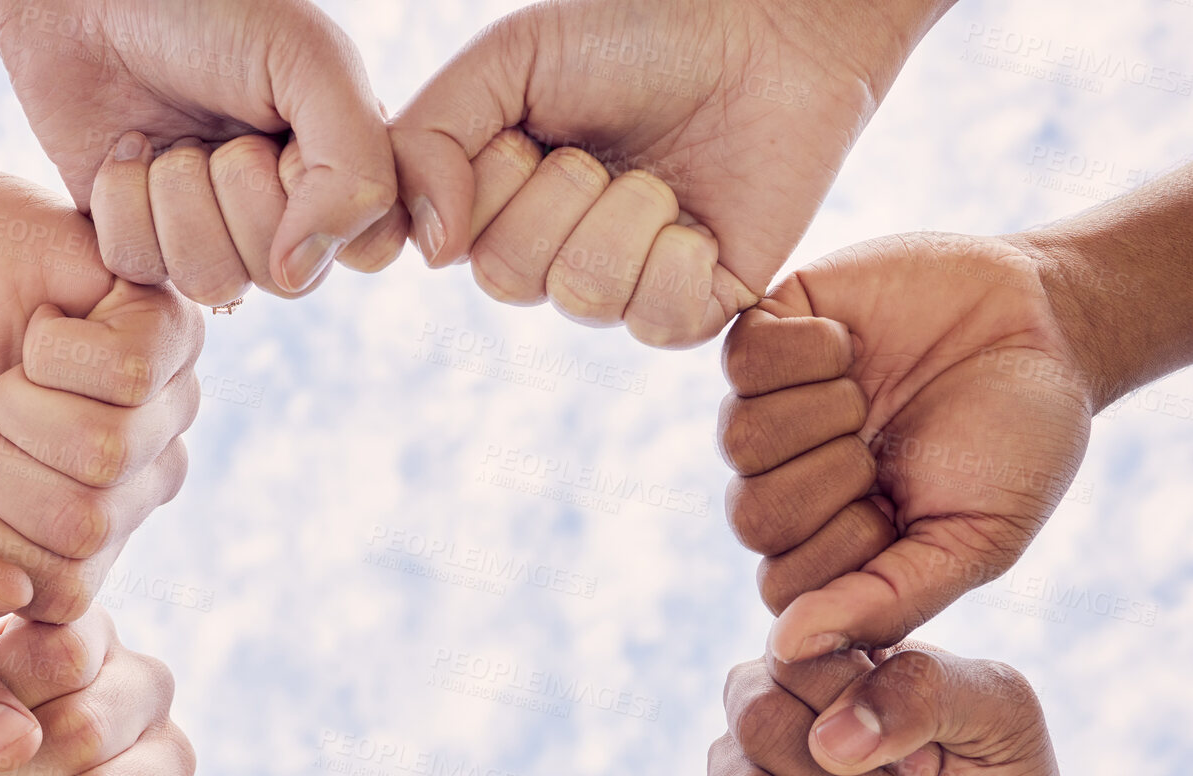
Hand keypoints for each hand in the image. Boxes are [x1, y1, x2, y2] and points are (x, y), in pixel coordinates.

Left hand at [0, 0, 403, 301]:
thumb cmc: (209, 11)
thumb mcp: (311, 60)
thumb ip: (353, 170)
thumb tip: (299, 274)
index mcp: (344, 170)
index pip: (371, 247)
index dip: (328, 204)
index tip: (292, 140)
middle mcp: (285, 214)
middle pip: (289, 279)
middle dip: (242, 193)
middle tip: (224, 134)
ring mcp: (213, 235)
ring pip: (215, 282)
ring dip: (179, 199)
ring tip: (169, 142)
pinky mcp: (145, 242)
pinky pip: (145, 270)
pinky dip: (124, 203)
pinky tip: (128, 152)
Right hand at [0, 152, 201, 645]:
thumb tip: (8, 599)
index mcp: (86, 545)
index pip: (61, 596)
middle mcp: (140, 485)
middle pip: (87, 525)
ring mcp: (168, 407)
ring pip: (108, 450)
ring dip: (22, 404)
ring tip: (13, 371)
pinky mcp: (176, 329)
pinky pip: (133, 370)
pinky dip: (58, 345)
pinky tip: (47, 324)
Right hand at [390, 0, 950, 347]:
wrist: (767, 37)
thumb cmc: (639, 37)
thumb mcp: (510, 59)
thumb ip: (429, 137)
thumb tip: (425, 250)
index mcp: (500, 203)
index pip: (448, 241)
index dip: (490, 180)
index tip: (532, 131)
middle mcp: (554, 256)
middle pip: (506, 276)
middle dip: (560, 194)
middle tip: (599, 150)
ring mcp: (624, 290)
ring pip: (582, 296)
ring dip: (625, 215)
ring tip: (660, 176)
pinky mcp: (694, 312)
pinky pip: (655, 322)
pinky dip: (678, 257)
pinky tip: (700, 220)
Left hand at [718, 233, 1093, 662]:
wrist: (1045, 323)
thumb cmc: (1016, 443)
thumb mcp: (975, 541)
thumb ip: (886, 603)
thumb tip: (784, 651)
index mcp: (830, 548)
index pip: (781, 590)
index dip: (844, 551)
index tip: (904, 511)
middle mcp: (787, 484)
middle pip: (751, 517)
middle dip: (837, 481)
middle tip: (890, 448)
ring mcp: (768, 409)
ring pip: (740, 440)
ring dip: (825, 414)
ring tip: (873, 395)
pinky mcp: (765, 335)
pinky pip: (742, 360)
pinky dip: (810, 349)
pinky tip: (851, 342)